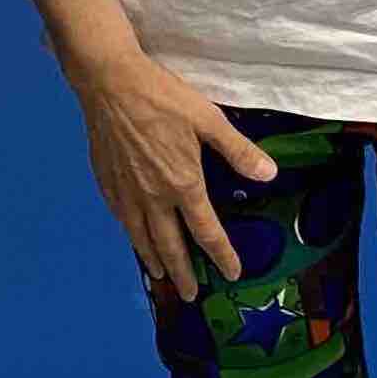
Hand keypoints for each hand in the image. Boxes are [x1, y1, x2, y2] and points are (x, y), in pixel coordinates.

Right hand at [33, 0, 275, 296]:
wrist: (109, 83)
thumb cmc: (162, 97)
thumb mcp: (208, 119)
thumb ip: (237, 150)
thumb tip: (269, 174)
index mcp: (183, 184)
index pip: (206, 232)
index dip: (222, 255)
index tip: (232, 273)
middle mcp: (154, 198)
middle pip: (170, 246)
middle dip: (184, 273)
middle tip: (191, 294)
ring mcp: (127, 193)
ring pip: (141, 238)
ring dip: (154, 260)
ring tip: (161, 276)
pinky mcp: (107, 183)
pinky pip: (122, 220)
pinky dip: (131, 236)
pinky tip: (133, 236)